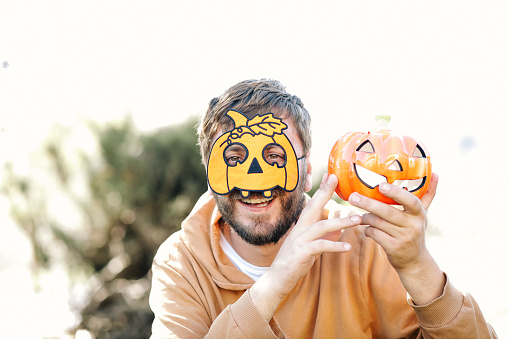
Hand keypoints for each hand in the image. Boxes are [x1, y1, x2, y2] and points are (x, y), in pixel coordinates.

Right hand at [250, 173, 361, 320]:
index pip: (312, 204)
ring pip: (321, 226)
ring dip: (341, 222)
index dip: (322, 190)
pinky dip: (334, 245)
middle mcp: (299, 229)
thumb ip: (322, 235)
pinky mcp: (301, 253)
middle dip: (325, 192)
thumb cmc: (294, 262)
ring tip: (358, 220)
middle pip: (313, 207)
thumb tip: (338, 229)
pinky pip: (320, 246)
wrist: (277, 279)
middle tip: (337, 180)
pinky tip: (347, 246)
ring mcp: (299, 240)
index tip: (331, 176)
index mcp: (302, 226)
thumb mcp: (310, 246)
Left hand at [348, 172, 444, 303]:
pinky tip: (366, 228)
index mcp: (419, 214)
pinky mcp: (393, 248)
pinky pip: (374, 234)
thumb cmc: (414, 229)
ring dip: (365, 217)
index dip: (395, 193)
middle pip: (388, 212)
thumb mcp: (423, 213)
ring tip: (360, 214)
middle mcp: (413, 225)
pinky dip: (367, 229)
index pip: (411, 201)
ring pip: (378, 222)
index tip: (381, 185)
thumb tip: (436, 173)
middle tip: (353, 196)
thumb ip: (428, 194)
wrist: (415, 260)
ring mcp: (403, 237)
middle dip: (368, 203)